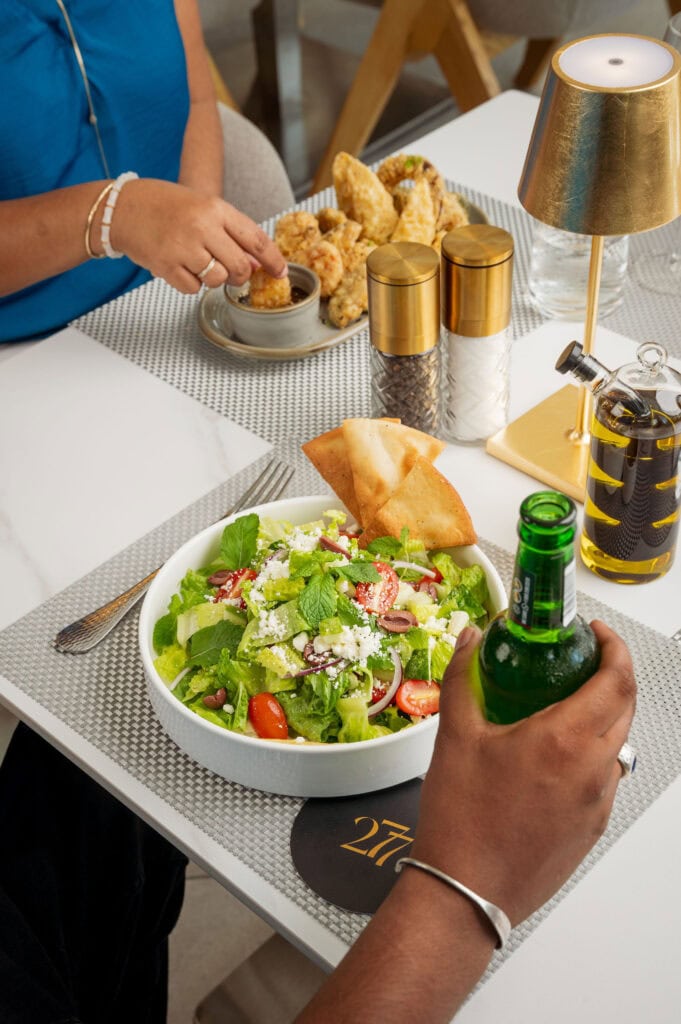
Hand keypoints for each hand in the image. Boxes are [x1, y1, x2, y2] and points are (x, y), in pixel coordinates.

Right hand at [109, 178, 285, 291]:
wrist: (121, 208)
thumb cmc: (164, 206)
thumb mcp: (202, 208)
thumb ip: (230, 233)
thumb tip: (256, 262)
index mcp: (215, 208)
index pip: (256, 239)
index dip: (273, 260)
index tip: (281, 272)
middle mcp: (202, 226)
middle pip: (240, 267)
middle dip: (240, 275)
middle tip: (229, 271)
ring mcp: (184, 247)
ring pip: (218, 280)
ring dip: (212, 278)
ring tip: (195, 262)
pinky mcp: (166, 265)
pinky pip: (193, 288)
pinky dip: (190, 283)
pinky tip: (179, 267)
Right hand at [411, 620, 635, 926]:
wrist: (466, 891)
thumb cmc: (461, 816)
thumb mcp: (455, 735)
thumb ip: (462, 677)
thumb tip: (469, 638)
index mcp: (566, 739)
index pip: (617, 680)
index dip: (615, 648)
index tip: (595, 634)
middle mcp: (594, 769)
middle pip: (625, 708)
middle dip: (610, 676)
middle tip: (578, 661)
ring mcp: (597, 802)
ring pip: (617, 745)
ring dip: (601, 717)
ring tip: (561, 706)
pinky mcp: (591, 828)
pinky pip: (604, 778)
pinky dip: (590, 754)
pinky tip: (551, 756)